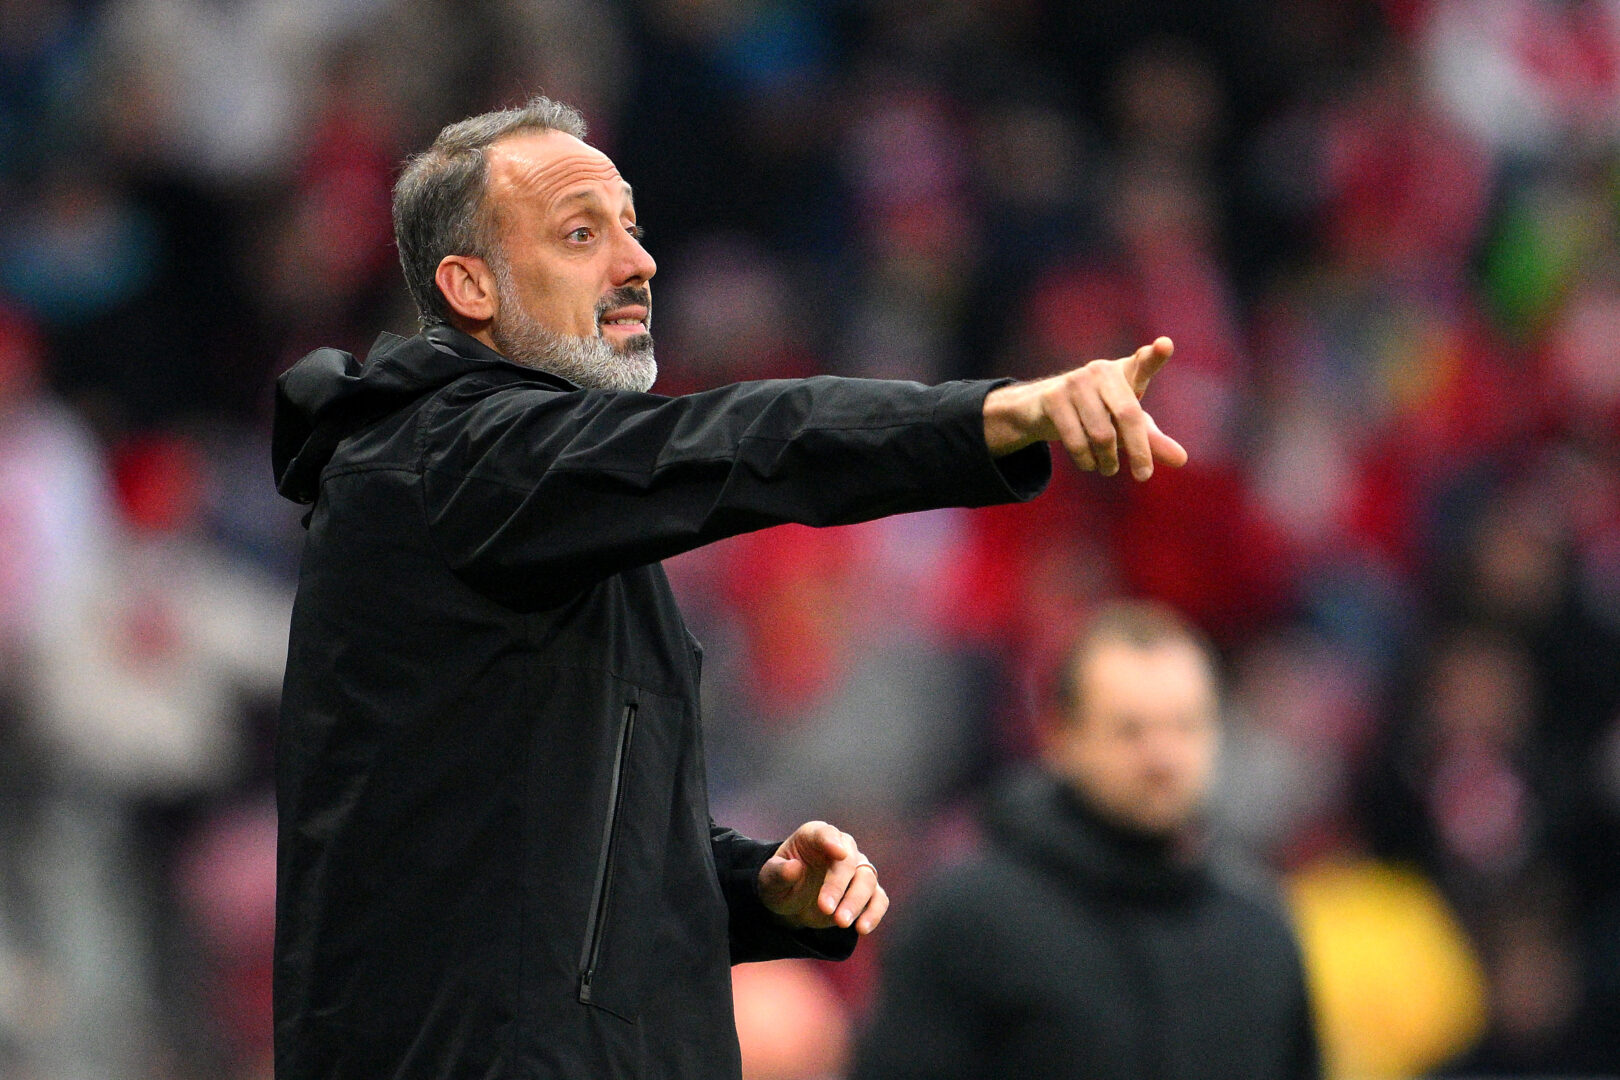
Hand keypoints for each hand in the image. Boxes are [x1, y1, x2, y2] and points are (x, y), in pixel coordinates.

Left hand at [758, 821, 887, 934]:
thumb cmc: (780, 884)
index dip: (831, 841)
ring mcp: (857, 870)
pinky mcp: (867, 892)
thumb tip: (794, 868)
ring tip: (841, 922)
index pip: (825, 833)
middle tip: (826, 908)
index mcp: (814, 836)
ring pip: (867, 880)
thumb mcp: (769, 879)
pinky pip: (879, 899)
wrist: (792, 904)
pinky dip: (874, 913)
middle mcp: (841, 848)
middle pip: (849, 861)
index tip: (838, 853)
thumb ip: (778, 872)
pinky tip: (862, 929)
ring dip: (856, 901)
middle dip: (839, 885)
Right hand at [982, 336, 1188, 479]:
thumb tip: (1182, 460)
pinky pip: (1076, 441)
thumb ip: (1153, 441)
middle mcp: (1102, 370)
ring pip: (1102, 435)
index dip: (1155, 355)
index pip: (1144, 363)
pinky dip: (1087, 462)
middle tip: (1144, 476)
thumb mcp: (1128, 426)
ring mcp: (1075, 381)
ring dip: (1108, 462)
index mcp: (1126, 372)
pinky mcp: (1052, 398)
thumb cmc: (1099, 414)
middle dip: (1139, 451)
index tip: (1165, 345)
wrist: (1043, 407)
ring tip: (1109, 469)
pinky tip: (1089, 464)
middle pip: (1128, 415)